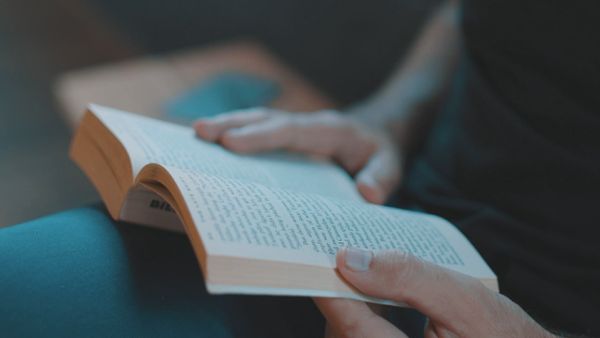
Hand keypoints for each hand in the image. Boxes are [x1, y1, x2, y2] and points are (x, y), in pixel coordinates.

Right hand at [194, 108, 401, 203]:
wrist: (378, 138)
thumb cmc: (381, 153)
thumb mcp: (391, 166)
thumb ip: (382, 177)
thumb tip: (366, 194)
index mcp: (328, 130)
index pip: (290, 131)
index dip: (260, 136)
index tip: (231, 143)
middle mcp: (305, 127)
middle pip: (265, 121)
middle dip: (232, 124)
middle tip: (199, 133)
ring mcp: (293, 132)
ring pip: (255, 125)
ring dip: (226, 128)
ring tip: (194, 138)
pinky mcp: (285, 142)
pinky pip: (256, 137)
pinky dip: (233, 139)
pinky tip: (210, 152)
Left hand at [315, 248, 554, 337]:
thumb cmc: (504, 337)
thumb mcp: (463, 300)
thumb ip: (408, 278)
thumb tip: (351, 258)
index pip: (349, 324)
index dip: (329, 289)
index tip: (311, 260)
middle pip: (343, 332)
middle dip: (340, 294)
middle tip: (339, 256)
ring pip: (350, 336)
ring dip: (350, 305)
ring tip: (356, 270)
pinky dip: (363, 318)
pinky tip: (373, 296)